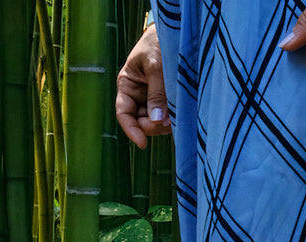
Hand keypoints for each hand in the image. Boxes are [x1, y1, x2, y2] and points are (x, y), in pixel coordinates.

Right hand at [116, 25, 170, 149]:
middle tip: (170, 121)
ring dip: (166, 124)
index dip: (131, 130)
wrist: (176, 32)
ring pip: (156, 124)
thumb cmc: (159, 42)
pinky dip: (175, 120)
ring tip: (177, 114)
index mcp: (128, 85)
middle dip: (154, 126)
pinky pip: (169, 118)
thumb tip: (156, 121)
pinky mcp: (168, 103)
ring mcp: (153, 101)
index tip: (142, 144)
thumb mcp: (156, 65)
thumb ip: (156, 93)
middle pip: (142, 123)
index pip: (124, 114)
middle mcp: (139, 96)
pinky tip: (181, 114)